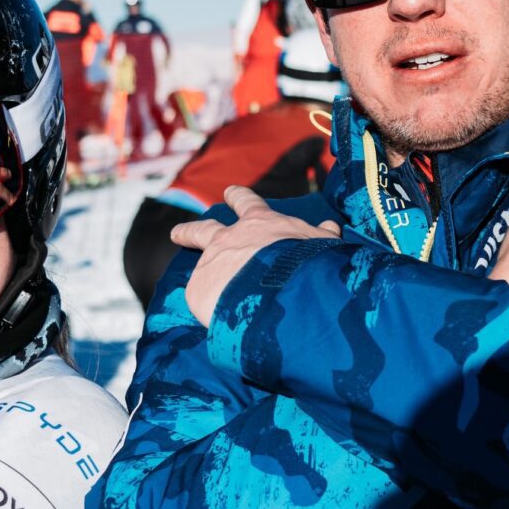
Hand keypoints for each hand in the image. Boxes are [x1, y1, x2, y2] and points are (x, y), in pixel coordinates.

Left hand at [170, 185, 340, 325]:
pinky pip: (203, 299)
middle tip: (177, 233)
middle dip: (191, 230)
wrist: (280, 292)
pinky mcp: (199, 291)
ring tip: (200, 285)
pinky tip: (217, 316)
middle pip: (204, 230)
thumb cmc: (306, 264)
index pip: (247, 203)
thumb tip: (330, 227)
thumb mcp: (322, 244)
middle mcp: (228, 239)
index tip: (230, 192)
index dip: (239, 197)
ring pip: (198, 265)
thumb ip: (322, 236)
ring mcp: (211, 263)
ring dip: (200, 272)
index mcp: (260, 224)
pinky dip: (211, 305)